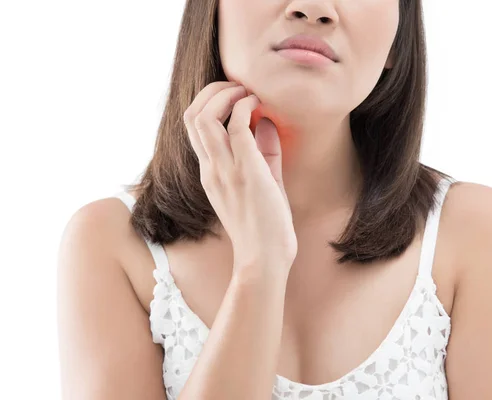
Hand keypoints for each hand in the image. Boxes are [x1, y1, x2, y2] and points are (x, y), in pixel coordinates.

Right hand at [183, 82, 297, 278]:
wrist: (265, 259)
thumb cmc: (265, 226)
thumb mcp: (264, 183)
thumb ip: (264, 153)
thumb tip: (267, 123)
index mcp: (210, 172)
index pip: (194, 126)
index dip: (210, 102)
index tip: (236, 96)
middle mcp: (211, 168)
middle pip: (192, 115)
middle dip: (213, 91)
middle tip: (238, 87)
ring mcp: (225, 170)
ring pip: (204, 116)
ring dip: (225, 94)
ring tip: (246, 93)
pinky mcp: (246, 172)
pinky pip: (237, 126)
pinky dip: (245, 107)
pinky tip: (260, 106)